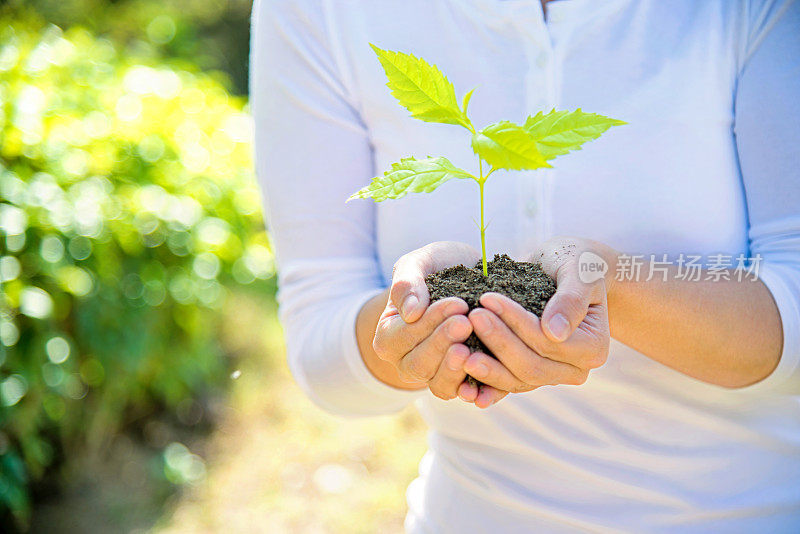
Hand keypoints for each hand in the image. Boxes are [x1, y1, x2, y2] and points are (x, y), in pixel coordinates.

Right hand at [372, 241, 482, 401]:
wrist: (469, 278)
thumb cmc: (438, 268)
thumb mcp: (419, 263)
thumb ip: (407, 282)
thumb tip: (410, 312)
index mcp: (389, 336)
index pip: (403, 336)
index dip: (430, 322)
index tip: (458, 303)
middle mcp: (407, 362)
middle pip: (420, 364)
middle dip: (443, 343)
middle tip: (467, 323)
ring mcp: (434, 376)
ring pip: (439, 385)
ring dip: (456, 369)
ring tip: (473, 350)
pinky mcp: (461, 382)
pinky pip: (464, 394)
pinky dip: (475, 391)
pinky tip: (485, 382)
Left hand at [464, 237, 613, 402]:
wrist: (566, 270)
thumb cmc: (576, 263)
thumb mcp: (579, 271)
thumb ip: (570, 299)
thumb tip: (554, 332)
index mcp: (592, 348)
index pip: (546, 341)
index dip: (516, 322)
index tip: (487, 299)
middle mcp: (575, 370)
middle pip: (530, 366)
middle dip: (498, 343)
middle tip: (470, 318)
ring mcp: (551, 376)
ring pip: (515, 380)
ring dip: (486, 366)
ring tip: (457, 348)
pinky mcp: (530, 375)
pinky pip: (506, 385)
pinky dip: (484, 385)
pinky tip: (460, 384)